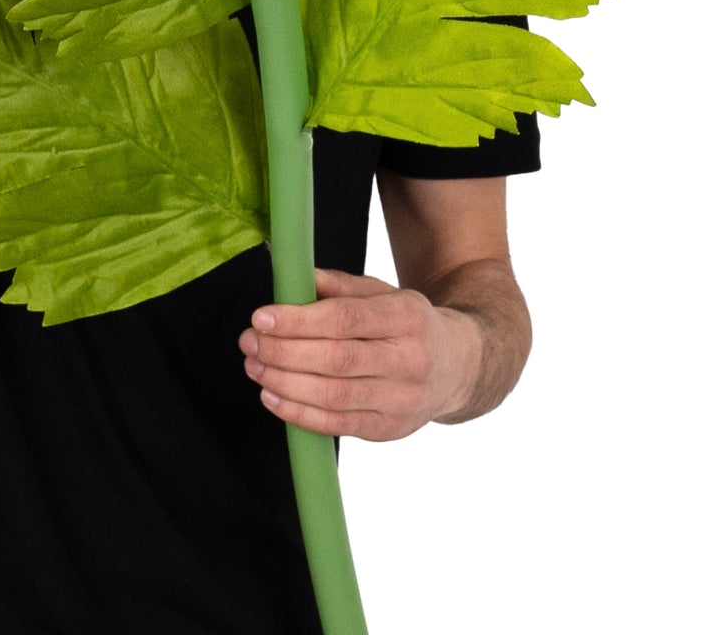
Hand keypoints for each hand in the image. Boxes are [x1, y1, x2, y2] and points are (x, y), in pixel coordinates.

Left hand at [239, 267, 482, 440]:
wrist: (457, 367)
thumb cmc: (407, 324)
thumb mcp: (382, 293)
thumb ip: (337, 285)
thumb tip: (291, 276)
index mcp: (406, 316)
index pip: (345, 319)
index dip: (299, 320)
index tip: (261, 317)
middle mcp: (408, 359)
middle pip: (337, 360)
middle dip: (284, 352)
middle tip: (249, 342)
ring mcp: (402, 400)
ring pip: (334, 396)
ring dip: (285, 384)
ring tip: (254, 367)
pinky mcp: (390, 430)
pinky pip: (338, 426)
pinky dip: (299, 414)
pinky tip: (273, 397)